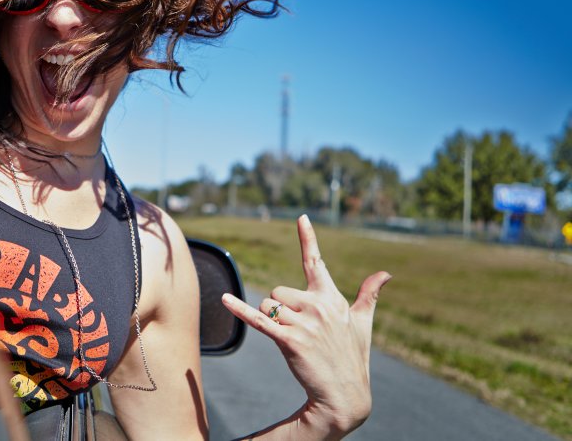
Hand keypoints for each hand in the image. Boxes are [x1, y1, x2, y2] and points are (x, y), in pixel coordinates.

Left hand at [221, 215, 390, 436]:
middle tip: (299, 331)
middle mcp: (318, 306)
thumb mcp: (363, 323)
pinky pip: (258, 320)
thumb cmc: (353, 357)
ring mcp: (304, 323)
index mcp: (331, 298)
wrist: (345, 394)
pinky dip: (240, 310)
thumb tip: (386, 273)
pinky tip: (225, 300)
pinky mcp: (289, 340)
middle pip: (278, 291)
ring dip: (271, 320)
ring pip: (268, 305)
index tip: (301, 217)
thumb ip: (370, 295)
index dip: (308, 238)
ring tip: (292, 339)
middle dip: (280, 308)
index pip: (316, 262)